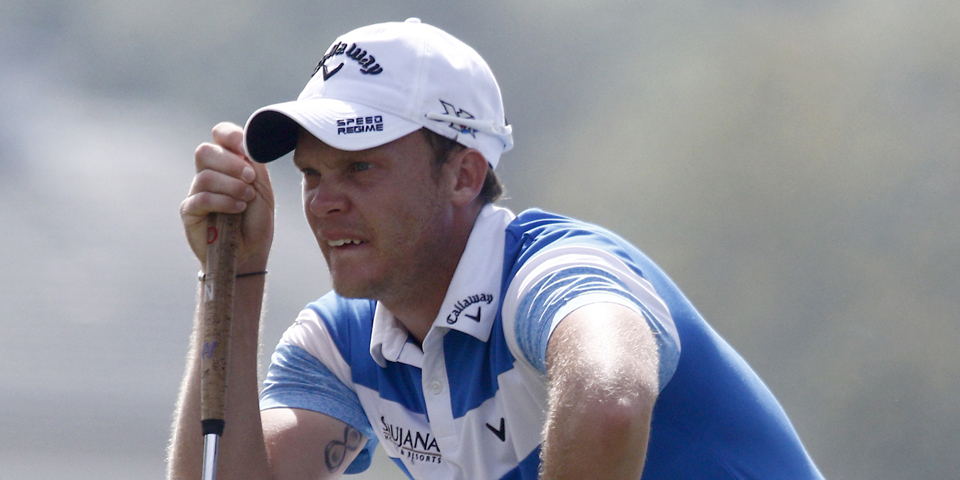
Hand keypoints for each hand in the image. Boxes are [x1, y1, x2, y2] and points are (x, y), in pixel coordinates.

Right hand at [180, 122, 274, 272]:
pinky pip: (201, 198)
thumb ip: (254, 164)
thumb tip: (245, 143)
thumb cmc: (256, 220)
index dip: (230, 135)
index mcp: (227, 163)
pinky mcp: (189, 211)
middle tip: (250, 179)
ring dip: (232, 187)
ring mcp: (196, 192)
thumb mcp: (263, 188)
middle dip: (231, 163)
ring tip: (247, 200)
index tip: (246, 148)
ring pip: (205, 176)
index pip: (219, 135)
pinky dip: (224, 202)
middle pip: (205, 151)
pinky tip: (238, 209)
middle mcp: (209, 174)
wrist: (250, 252)